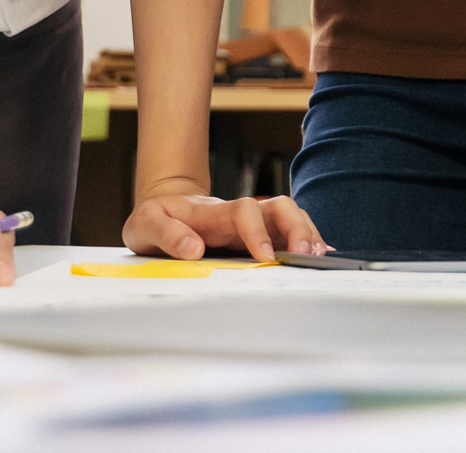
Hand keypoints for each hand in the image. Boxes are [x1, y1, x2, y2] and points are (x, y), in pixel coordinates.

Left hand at [123, 189, 324, 261]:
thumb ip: (166, 234)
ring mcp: (252, 223)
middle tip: (304, 255)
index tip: (265, 257)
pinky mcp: (258, 234)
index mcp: (213, 212)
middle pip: (280, 207)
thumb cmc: (156, 217)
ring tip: (318, 258)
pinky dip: (307, 241)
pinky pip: (288, 232)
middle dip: (297, 228)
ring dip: (307, 233)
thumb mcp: (145, 224)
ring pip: (290, 216)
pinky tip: (319, 256)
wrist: (163, 208)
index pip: (245, 211)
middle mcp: (239, 214)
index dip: (258, 231)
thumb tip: (193, 249)